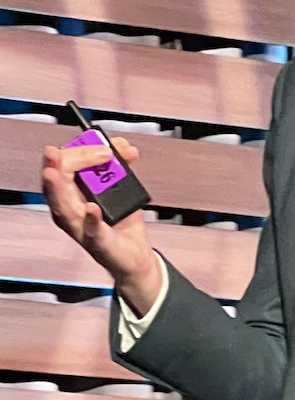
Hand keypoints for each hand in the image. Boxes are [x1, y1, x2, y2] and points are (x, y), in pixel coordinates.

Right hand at [41, 138, 161, 314]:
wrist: (134, 255)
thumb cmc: (119, 222)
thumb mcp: (123, 187)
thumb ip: (120, 165)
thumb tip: (121, 146)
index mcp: (72, 194)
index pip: (62, 166)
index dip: (79, 150)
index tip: (103, 144)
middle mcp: (70, 211)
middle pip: (56, 183)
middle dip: (68, 162)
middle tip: (96, 152)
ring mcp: (80, 228)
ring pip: (64, 207)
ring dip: (59, 189)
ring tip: (55, 172)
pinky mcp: (98, 243)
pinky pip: (91, 232)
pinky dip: (91, 220)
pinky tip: (91, 208)